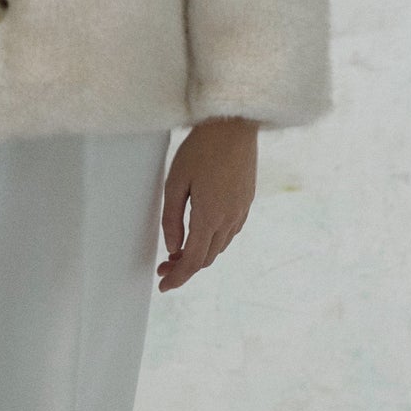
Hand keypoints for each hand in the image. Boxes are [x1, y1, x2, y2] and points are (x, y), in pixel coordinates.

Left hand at [158, 117, 258, 290]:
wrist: (234, 125)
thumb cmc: (200, 149)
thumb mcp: (175, 182)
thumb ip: (172, 218)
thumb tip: (173, 248)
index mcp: (210, 216)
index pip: (193, 260)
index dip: (178, 277)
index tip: (163, 286)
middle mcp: (230, 219)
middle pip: (207, 257)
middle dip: (185, 268)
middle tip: (163, 268)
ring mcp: (241, 211)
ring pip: (219, 247)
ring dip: (199, 255)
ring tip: (177, 252)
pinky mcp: (247, 202)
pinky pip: (229, 232)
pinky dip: (213, 241)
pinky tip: (199, 233)